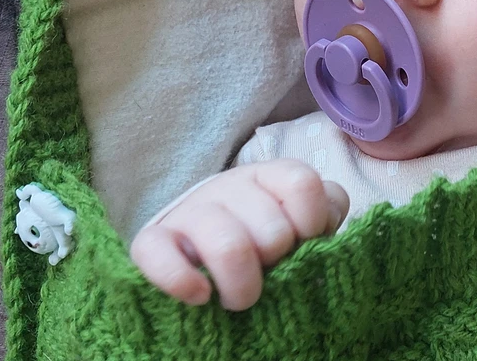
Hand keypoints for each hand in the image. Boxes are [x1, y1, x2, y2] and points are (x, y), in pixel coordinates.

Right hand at [130, 159, 349, 309]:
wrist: (197, 249)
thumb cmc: (261, 237)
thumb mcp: (300, 221)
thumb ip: (325, 211)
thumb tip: (325, 220)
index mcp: (269, 178)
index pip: (302, 183)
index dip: (312, 222)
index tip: (306, 242)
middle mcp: (229, 187)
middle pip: (271, 229)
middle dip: (277, 262)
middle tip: (270, 274)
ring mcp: (190, 212)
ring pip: (226, 245)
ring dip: (241, 284)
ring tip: (241, 299)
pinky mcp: (152, 240)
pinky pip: (156, 253)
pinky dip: (182, 280)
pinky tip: (201, 296)